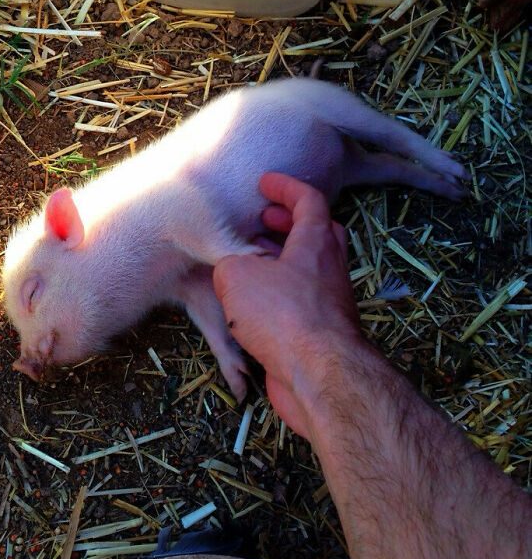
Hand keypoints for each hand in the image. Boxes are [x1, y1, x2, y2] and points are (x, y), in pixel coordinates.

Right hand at [213, 173, 361, 438]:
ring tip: (252, 263)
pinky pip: (302, 303)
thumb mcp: (235, 274)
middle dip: (290, 222)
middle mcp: (329, 268)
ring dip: (283, 260)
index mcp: (315, 242)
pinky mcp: (321, 334)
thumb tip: (232, 273)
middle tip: (264, 220)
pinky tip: (256, 307)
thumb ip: (229, 263)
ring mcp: (330, 302)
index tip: (265, 182)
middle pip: (319, 233)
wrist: (318, 376)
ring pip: (310, 269)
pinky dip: (281, 295)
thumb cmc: (282, 316)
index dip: (286, 186)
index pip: (309, 199)